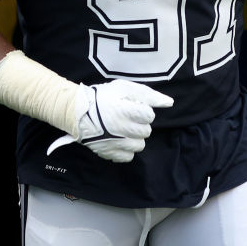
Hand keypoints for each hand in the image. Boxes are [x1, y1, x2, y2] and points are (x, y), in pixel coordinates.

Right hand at [47, 79, 173, 162]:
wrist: (76, 111)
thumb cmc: (103, 97)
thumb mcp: (124, 88)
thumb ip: (148, 95)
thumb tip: (169, 103)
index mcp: (126, 111)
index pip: (149, 116)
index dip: (142, 111)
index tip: (132, 108)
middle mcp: (122, 129)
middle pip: (146, 131)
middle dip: (139, 124)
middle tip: (126, 118)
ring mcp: (116, 143)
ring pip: (139, 146)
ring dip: (134, 137)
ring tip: (122, 129)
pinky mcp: (109, 153)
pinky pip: (128, 157)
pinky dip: (125, 149)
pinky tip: (118, 140)